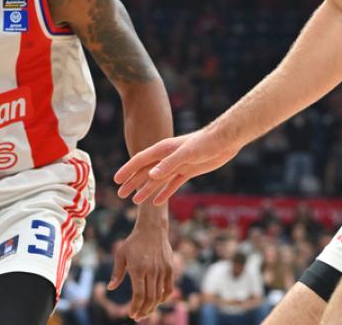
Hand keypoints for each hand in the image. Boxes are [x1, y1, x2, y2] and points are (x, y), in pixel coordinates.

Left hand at [108, 224, 174, 320]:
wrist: (152, 229)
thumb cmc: (133, 242)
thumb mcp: (121, 254)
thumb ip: (117, 273)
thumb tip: (110, 288)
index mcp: (138, 269)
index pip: (139, 295)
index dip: (135, 307)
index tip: (131, 314)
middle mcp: (151, 271)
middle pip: (149, 298)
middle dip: (143, 311)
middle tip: (138, 317)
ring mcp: (162, 270)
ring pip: (159, 295)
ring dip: (152, 307)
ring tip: (146, 312)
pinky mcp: (170, 269)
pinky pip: (168, 288)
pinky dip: (163, 298)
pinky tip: (157, 302)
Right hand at [114, 128, 240, 204]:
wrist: (225, 141)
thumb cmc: (206, 143)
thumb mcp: (187, 153)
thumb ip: (169, 164)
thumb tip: (151, 176)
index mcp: (163, 150)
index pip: (140, 161)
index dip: (128, 170)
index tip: (116, 180)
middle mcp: (167, 157)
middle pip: (146, 172)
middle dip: (132, 183)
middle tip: (120, 194)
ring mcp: (177, 165)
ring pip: (157, 180)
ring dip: (146, 190)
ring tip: (134, 201)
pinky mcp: (188, 171)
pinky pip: (172, 184)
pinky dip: (164, 193)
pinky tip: (156, 202)